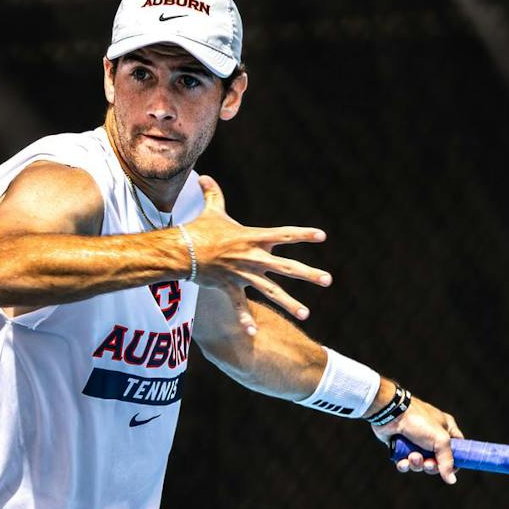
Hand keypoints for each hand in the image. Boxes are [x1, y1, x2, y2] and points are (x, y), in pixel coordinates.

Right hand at [186, 175, 330, 336]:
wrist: (180, 251)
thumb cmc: (198, 230)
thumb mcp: (211, 210)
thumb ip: (213, 194)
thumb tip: (204, 176)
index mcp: (253, 238)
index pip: (284, 234)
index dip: (303, 234)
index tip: (322, 236)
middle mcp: (253, 257)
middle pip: (286, 267)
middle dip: (308, 274)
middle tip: (328, 280)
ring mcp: (243, 275)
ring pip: (271, 291)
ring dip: (290, 303)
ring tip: (306, 314)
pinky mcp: (230, 288)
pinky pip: (239, 306)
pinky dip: (244, 319)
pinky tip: (253, 332)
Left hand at [374, 397, 463, 484]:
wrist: (391, 414)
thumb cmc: (419, 422)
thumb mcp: (440, 440)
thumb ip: (447, 461)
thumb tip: (451, 480)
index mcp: (446, 428)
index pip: (457, 448)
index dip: (455, 461)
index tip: (451, 470)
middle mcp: (432, 435)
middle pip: (438, 461)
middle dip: (432, 465)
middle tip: (428, 464)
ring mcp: (415, 441)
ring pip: (420, 463)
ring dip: (417, 464)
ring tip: (412, 457)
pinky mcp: (401, 447)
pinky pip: (406, 463)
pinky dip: (404, 465)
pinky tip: (403, 462)